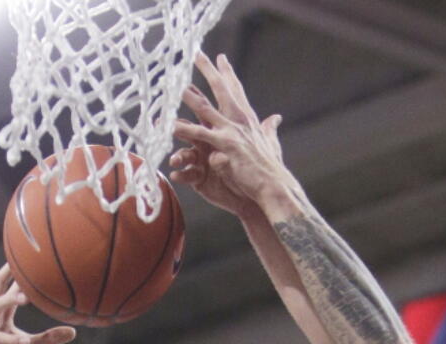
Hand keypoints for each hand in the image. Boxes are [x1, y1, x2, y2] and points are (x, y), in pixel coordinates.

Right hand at [0, 266, 74, 343]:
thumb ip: (47, 337)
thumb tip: (74, 331)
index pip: (6, 286)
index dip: (16, 272)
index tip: (30, 256)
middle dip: (8, 276)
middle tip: (24, 266)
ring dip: (7, 301)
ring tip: (25, 298)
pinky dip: (7, 339)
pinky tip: (23, 340)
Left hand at [171, 53, 292, 214]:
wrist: (276, 187)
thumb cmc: (272, 168)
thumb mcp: (271, 143)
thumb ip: (269, 129)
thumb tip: (276, 117)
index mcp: (248, 120)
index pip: (236, 91)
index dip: (228, 74)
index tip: (220, 58)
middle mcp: (238, 123)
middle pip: (219, 92)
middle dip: (208, 71)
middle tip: (195, 54)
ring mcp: (230, 136)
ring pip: (203, 112)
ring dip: (187, 100)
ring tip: (170, 93)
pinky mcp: (223, 151)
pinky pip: (198, 141)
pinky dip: (183, 137)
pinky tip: (169, 133)